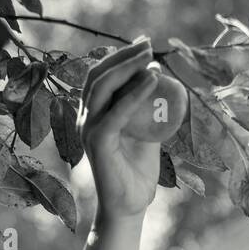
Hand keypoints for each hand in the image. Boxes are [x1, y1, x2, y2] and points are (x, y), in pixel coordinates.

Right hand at [77, 38, 169, 219]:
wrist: (130, 206)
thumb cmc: (138, 173)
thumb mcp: (146, 134)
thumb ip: (148, 111)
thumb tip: (163, 83)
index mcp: (93, 114)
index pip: (101, 76)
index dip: (120, 57)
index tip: (144, 44)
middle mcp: (85, 118)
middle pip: (98, 75)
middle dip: (124, 55)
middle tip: (148, 42)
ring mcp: (88, 129)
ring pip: (103, 86)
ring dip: (128, 66)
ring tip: (151, 55)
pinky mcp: (98, 142)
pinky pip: (117, 112)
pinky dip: (135, 93)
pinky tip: (153, 80)